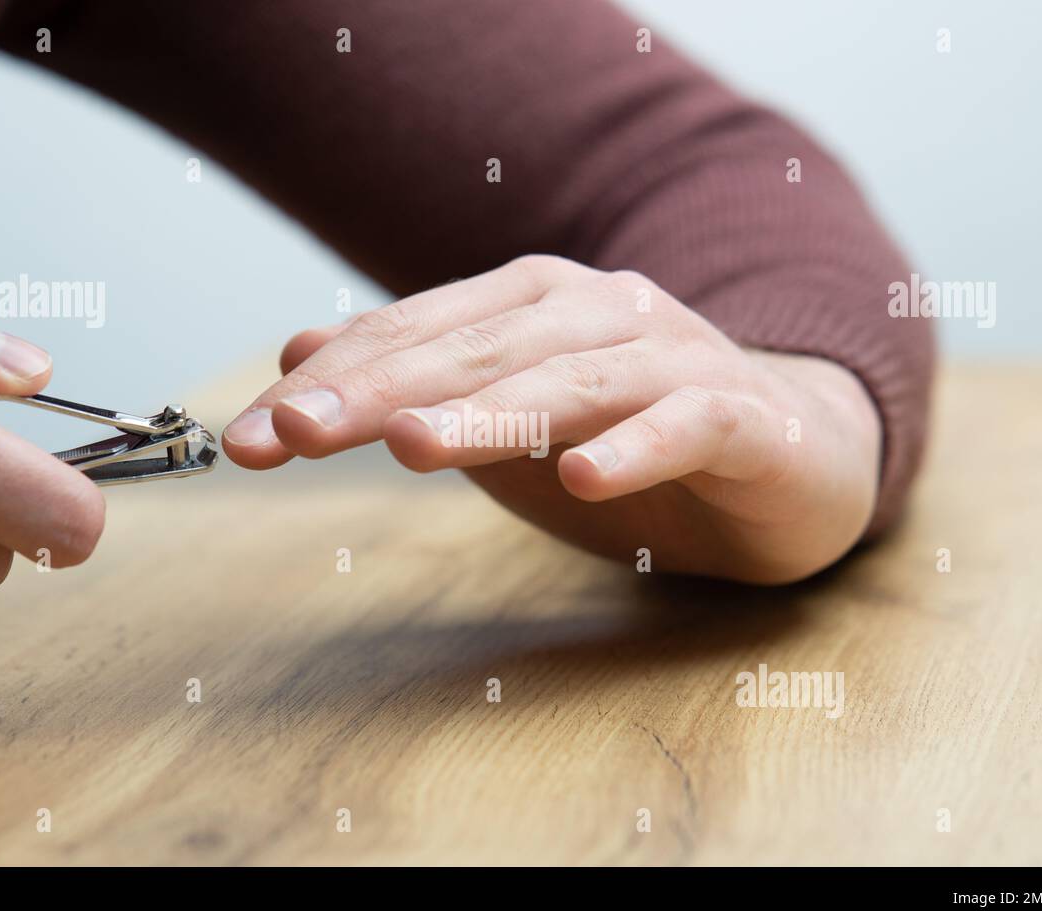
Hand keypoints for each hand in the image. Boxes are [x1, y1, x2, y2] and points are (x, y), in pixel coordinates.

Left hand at [224, 256, 879, 582]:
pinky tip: (582, 476)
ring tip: (408, 449)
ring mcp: (675, 359)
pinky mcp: (744, 415)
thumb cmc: (632, 435)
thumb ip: (417, 386)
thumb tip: (299, 359)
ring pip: (572, 381)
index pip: (418, 335)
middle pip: (479, 351)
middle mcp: (600, 312)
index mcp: (534, 303)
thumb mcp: (508, 418)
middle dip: (379, 391)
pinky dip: (634, 446)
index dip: (334, 380)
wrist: (791, 453)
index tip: (250, 434)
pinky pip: (686, 424)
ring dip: (488, 413)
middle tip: (294, 433)